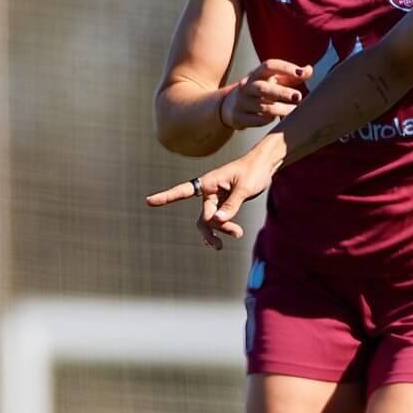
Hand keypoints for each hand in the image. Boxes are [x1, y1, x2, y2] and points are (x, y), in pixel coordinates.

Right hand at [145, 148, 275, 250]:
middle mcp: (209, 192)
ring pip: (212, 221)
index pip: (183, 191)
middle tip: (219, 246)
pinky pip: (219, 220)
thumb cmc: (253, 171)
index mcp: (209, 182)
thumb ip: (232, 204)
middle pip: (204, 217)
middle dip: (212, 231)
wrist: (265, 166)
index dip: (166, 197)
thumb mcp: (245, 188)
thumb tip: (218, 221)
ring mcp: (216, 199)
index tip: (148, 201)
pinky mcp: (224, 204)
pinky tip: (228, 237)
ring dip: (222, 230)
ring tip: (239, 234)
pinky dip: (224, 228)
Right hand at [219, 60, 311, 128]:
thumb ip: (291, 76)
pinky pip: (257, 120)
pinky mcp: (239, 117)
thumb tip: (309, 70)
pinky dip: (269, 120)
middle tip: (298, 96)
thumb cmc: (260, 90)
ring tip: (295, 112)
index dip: (285, 68)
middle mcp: (247, 86)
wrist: (230, 105)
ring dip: (281, 110)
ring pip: (262, 107)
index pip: (268, 65)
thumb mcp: (272, 80)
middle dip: (281, 92)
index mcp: (256, 74)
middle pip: (263, 87)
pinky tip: (279, 120)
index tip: (300, 73)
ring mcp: (241, 102)